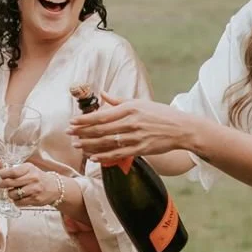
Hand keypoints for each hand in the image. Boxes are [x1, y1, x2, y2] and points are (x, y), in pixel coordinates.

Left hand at [0, 162, 64, 208]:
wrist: (54, 188)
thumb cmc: (37, 177)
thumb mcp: (27, 169)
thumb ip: (13, 167)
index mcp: (29, 168)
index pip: (12, 171)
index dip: (3, 174)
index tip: (1, 174)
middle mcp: (32, 178)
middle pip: (10, 183)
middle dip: (1, 184)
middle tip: (0, 184)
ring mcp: (34, 190)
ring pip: (12, 194)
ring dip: (9, 193)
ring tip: (13, 191)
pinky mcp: (35, 200)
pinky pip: (18, 202)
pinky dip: (16, 200)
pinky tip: (19, 197)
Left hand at [70, 94, 190, 160]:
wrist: (182, 128)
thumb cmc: (160, 114)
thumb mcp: (140, 103)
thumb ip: (119, 101)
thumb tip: (102, 94)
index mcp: (130, 109)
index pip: (101, 115)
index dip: (84, 120)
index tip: (72, 121)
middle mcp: (131, 123)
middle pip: (101, 130)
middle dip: (82, 132)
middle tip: (69, 133)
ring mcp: (135, 137)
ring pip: (107, 143)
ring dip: (89, 145)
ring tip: (77, 145)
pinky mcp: (140, 149)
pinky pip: (118, 154)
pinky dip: (104, 156)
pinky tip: (93, 157)